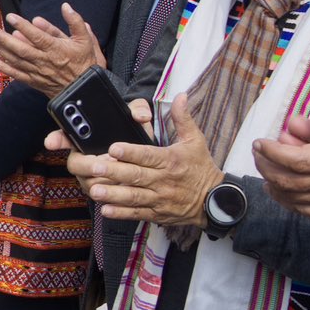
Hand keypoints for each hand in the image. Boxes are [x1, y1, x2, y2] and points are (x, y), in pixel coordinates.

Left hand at [0, 3, 105, 93]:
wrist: (85, 91)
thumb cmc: (86, 64)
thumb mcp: (87, 40)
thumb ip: (76, 22)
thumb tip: (65, 6)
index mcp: (58, 49)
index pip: (37, 36)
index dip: (23, 26)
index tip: (10, 17)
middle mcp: (45, 61)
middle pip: (21, 49)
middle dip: (4, 39)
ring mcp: (38, 72)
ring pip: (16, 61)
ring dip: (0, 51)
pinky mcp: (34, 82)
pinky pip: (17, 74)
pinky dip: (4, 67)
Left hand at [68, 96, 221, 229]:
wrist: (215, 200)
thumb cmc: (201, 168)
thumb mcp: (195, 140)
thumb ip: (183, 118)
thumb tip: (180, 95)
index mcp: (171, 160)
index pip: (148, 155)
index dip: (130, 152)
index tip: (113, 148)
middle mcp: (164, 180)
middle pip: (136, 175)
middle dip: (114, 172)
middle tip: (94, 168)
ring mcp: (160, 198)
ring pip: (134, 196)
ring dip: (113, 194)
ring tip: (94, 190)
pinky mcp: (158, 213)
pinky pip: (138, 213)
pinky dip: (122, 213)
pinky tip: (106, 210)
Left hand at [252, 98, 309, 239]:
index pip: (295, 159)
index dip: (272, 152)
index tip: (260, 141)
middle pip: (287, 179)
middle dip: (266, 165)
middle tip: (257, 152)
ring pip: (293, 196)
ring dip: (273, 183)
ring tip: (263, 169)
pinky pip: (306, 210)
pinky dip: (287, 201)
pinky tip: (279, 192)